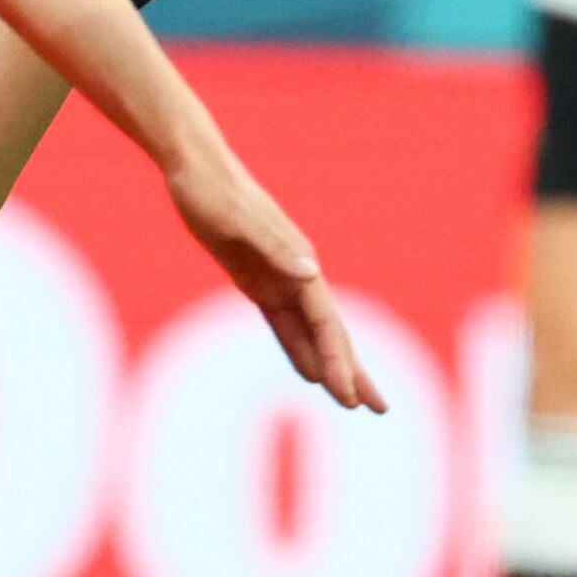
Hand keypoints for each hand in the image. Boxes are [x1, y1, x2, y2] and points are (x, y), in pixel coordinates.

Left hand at [164, 146, 387, 412]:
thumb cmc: (214, 191)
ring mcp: (277, 278)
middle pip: (332, 333)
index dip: (339, 361)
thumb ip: (277, 245)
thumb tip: (313, 272)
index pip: (326, 322)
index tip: (349, 399)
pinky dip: (298, 350)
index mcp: (298, 261)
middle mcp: (295, 273)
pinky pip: (283, 326)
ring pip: (311, 333)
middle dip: (354, 371)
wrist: (195, 168)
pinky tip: (308, 373)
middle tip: (380, 409)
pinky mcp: (255, 280)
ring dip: (331, 366)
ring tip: (351, 400)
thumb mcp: (239, 219)